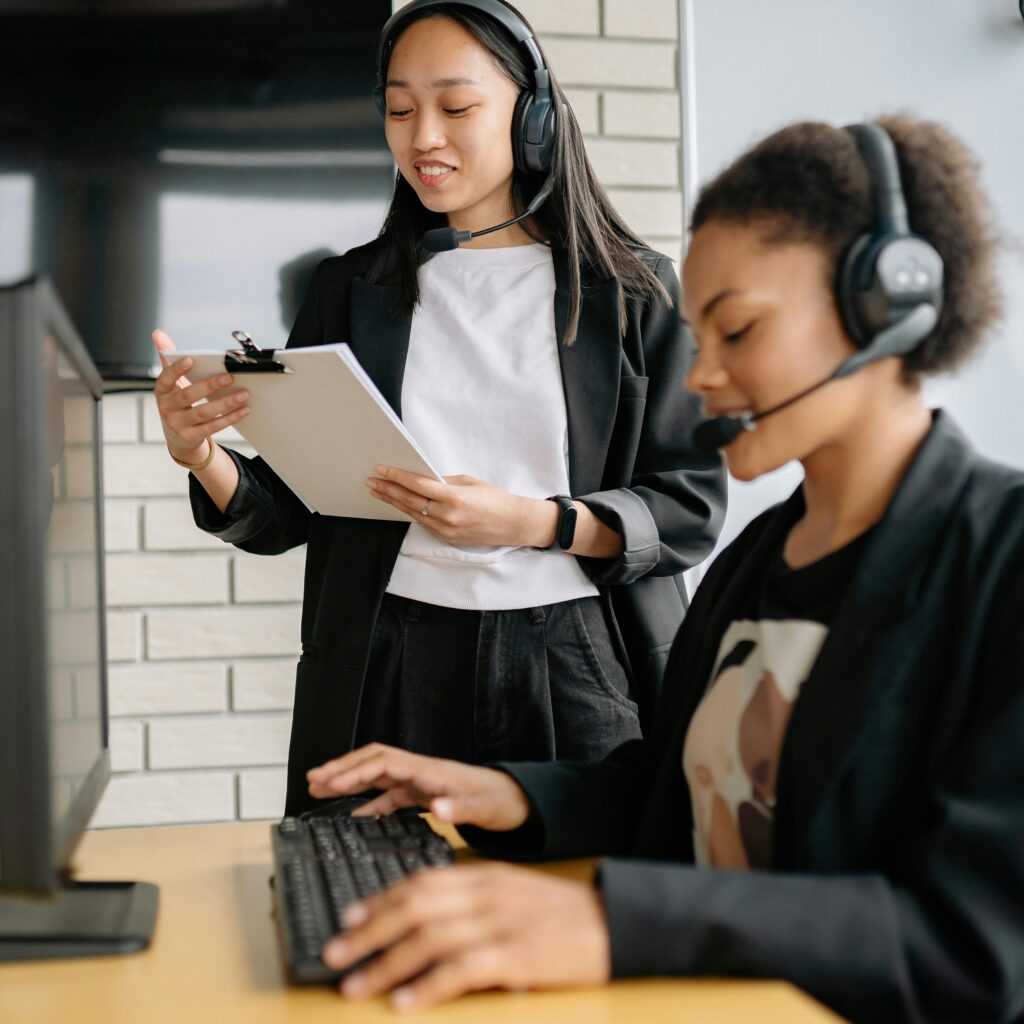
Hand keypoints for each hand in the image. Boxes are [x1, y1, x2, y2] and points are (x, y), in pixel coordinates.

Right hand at [152, 329, 249, 462]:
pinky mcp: (191, 437)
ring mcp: (178, 424)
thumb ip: (168, 360)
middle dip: (210, 386)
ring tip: (243, 395)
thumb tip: (158, 334)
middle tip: (230, 377)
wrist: (178, 437)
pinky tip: (243, 410)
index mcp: (162, 392)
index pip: (165, 379)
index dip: (176, 370)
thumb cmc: (178, 405)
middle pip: (189, 396)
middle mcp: (167, 408)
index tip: (190, 359)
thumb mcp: (172, 384)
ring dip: (225, 403)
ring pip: (204, 413)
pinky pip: (212, 426)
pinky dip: (229, 418)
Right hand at [306, 743, 529, 831]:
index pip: (384, 762)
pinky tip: (354, 817)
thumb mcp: (482, 808)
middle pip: (374, 761)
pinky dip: (369, 803)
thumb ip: (459, 808)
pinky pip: (389, 795)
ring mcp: (422, 782)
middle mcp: (422, 771)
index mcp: (430, 771)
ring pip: (377, 776)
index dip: (355, 770)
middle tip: (312, 779)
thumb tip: (437, 809)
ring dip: (349, 781)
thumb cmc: (502, 801)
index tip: (330, 782)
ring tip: (320, 789)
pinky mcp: (425, 794)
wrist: (521, 801)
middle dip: (342, 768)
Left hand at [323, 864, 610, 1010]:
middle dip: (369, 932)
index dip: (379, 901)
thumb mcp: (513, 893)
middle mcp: (486, 894)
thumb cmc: (561, 913)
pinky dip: (429, 986)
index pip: (419, 883)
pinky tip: (405, 1002)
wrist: (612, 921)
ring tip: (356, 986)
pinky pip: (462, 970)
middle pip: (414, 907)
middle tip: (334, 954)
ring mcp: (500, 923)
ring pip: (428, 938)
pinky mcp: (516, 955)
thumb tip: (426, 920)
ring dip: (386, 963)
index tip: (349, 919)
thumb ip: (473, 899)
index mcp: (484, 876)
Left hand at [366, 466, 554, 546]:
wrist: (513, 524)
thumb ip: (444, 481)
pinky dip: (410, 512)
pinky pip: (423, 523)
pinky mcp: (447, 538)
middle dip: (388, 490)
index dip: (397, 477)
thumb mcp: (470, 482)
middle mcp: (447, 516)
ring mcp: (446, 530)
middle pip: (409, 501)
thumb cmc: (495, 498)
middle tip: (372, 481)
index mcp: (453, 497)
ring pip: (413, 513)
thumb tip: (423, 478)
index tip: (381, 470)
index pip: (417, 485)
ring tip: (379, 492)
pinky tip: (400, 504)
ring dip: (394, 502)